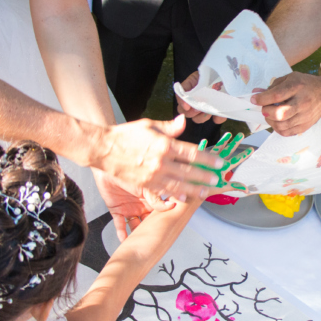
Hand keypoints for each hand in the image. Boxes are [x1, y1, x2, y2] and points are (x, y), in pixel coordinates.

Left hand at [93, 169, 171, 241]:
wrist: (106, 161)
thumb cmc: (127, 166)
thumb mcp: (146, 184)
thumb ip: (156, 196)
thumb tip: (171, 205)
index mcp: (151, 196)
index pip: (161, 211)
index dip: (164, 220)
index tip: (169, 229)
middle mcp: (141, 203)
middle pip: (149, 221)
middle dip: (151, 230)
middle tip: (155, 240)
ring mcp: (129, 207)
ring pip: (136, 225)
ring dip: (138, 234)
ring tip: (141, 244)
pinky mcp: (116, 210)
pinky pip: (120, 225)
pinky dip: (122, 234)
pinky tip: (125, 241)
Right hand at [98, 115, 224, 203]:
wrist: (103, 149)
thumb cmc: (125, 135)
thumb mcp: (149, 125)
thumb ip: (169, 127)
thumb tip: (184, 121)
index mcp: (164, 144)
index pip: (192, 153)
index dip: (207, 159)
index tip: (218, 162)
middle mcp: (161, 162)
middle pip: (189, 171)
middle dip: (205, 177)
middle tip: (216, 180)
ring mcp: (153, 175)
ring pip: (179, 185)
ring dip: (194, 189)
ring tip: (205, 192)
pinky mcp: (145, 185)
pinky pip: (163, 193)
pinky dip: (175, 196)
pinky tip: (183, 198)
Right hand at [177, 71, 228, 124]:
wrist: (235, 72)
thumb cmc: (217, 71)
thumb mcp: (199, 75)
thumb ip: (189, 86)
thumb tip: (185, 99)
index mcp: (192, 86)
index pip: (180, 96)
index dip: (182, 103)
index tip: (188, 107)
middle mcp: (198, 98)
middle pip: (186, 111)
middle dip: (191, 112)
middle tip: (198, 109)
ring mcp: (208, 106)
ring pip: (198, 118)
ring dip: (202, 116)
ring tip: (208, 111)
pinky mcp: (219, 111)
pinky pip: (216, 119)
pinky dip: (218, 118)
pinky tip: (220, 114)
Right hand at [197, 132, 251, 190]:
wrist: (194, 191)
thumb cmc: (207, 189)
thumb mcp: (222, 187)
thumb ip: (234, 186)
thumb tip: (247, 190)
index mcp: (223, 168)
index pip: (236, 160)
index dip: (243, 155)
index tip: (251, 149)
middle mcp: (217, 162)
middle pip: (228, 150)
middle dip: (234, 143)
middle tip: (241, 135)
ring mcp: (208, 160)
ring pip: (217, 148)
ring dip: (222, 141)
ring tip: (229, 134)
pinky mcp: (198, 160)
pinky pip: (200, 151)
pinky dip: (202, 146)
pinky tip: (204, 140)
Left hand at [251, 72, 320, 135]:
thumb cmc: (305, 85)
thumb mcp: (290, 78)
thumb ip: (273, 86)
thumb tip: (256, 93)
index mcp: (297, 87)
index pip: (277, 95)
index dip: (262, 99)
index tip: (254, 99)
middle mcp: (302, 102)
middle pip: (280, 114)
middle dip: (267, 112)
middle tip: (264, 108)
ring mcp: (305, 116)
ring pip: (282, 125)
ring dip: (270, 121)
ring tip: (270, 114)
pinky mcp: (305, 126)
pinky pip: (286, 132)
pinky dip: (277, 128)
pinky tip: (277, 121)